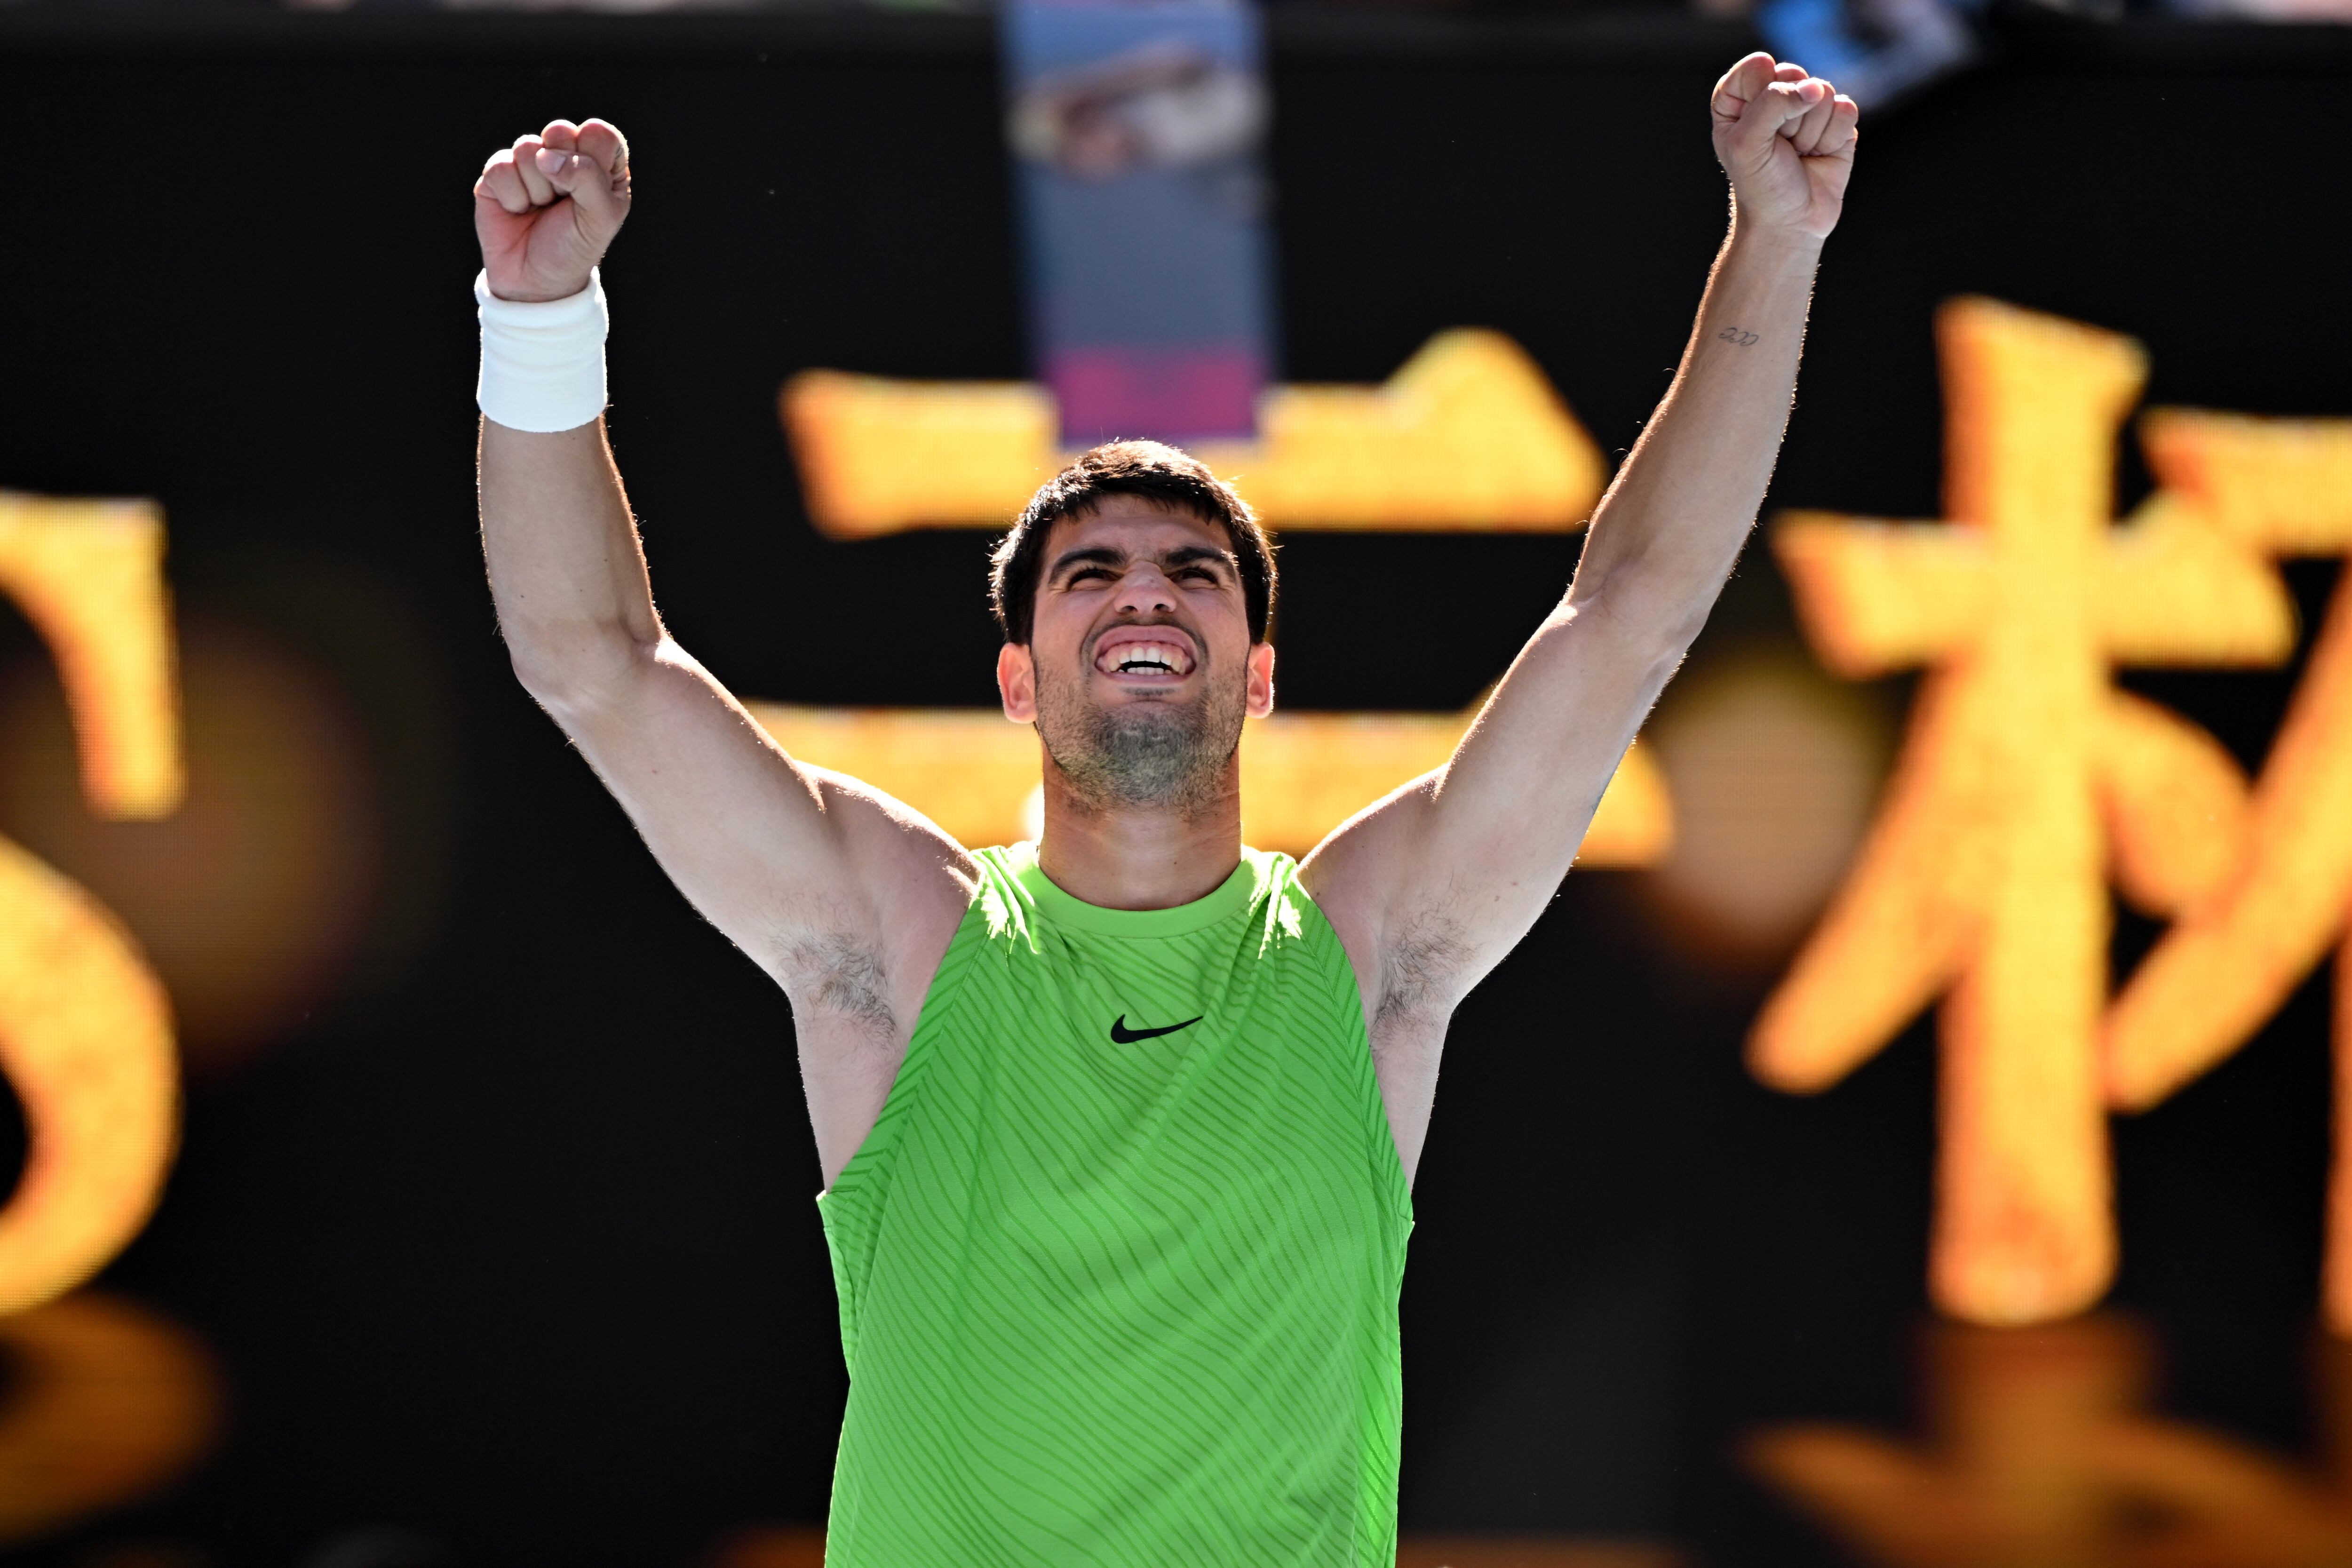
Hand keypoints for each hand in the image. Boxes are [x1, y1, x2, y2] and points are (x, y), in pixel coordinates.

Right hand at [474, 118, 631, 302]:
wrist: (535, 281)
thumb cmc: (574, 247)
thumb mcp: (600, 219)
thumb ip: (588, 179)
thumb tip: (548, 156)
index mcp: (600, 163)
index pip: (598, 132)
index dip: (591, 159)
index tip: (590, 192)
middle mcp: (565, 155)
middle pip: (560, 130)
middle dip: (562, 172)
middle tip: (563, 201)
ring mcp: (530, 162)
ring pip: (528, 148)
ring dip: (537, 189)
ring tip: (541, 208)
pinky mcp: (498, 173)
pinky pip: (501, 167)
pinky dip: (513, 197)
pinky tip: (518, 210)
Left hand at [1710, 53, 1857, 242]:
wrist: (1790, 224)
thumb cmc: (1761, 185)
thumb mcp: (1747, 143)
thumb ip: (1772, 103)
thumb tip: (1814, 88)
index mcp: (1739, 99)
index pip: (1756, 67)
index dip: (1760, 95)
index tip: (1754, 128)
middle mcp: (1774, 97)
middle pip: (1793, 75)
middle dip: (1789, 117)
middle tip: (1781, 147)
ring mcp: (1808, 108)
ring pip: (1823, 91)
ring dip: (1811, 132)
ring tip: (1799, 154)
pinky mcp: (1838, 121)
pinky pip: (1846, 108)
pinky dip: (1833, 137)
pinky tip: (1820, 155)